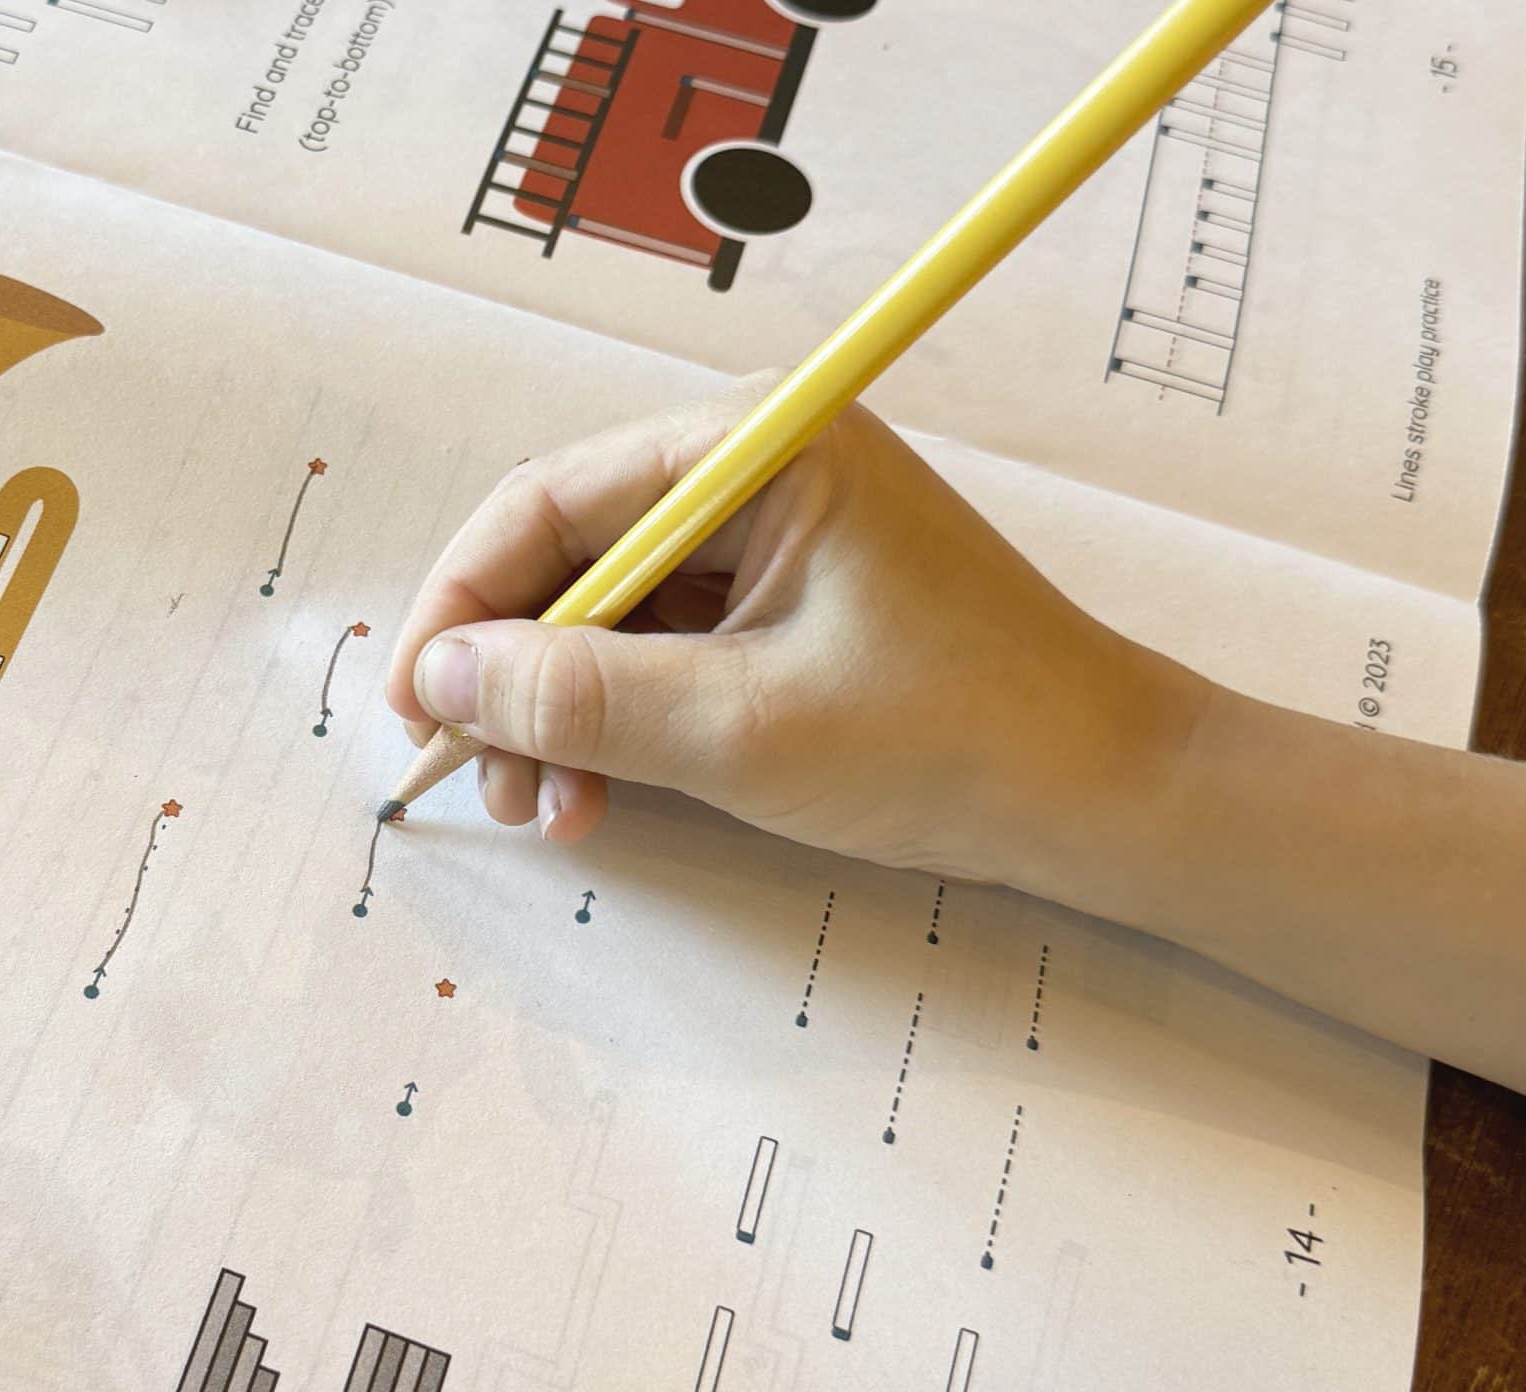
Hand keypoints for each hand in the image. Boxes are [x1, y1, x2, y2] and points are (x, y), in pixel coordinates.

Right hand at [384, 378, 1207, 896]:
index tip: (416, 706)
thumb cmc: (952, 739)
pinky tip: (602, 796)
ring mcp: (772, 535)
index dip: (462, 605)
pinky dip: (618, 722)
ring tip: (547, 811)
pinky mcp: (788, 600)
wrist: (1109, 798)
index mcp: (754, 447)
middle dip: (511, 674)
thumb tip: (445, 678)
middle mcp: (754, 468)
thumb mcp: (738, 728)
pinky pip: (663, 646)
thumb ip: (579, 697)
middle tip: (480, 782)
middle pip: (568, 555)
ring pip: (607, 612)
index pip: (549, 502)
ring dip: (558, 713)